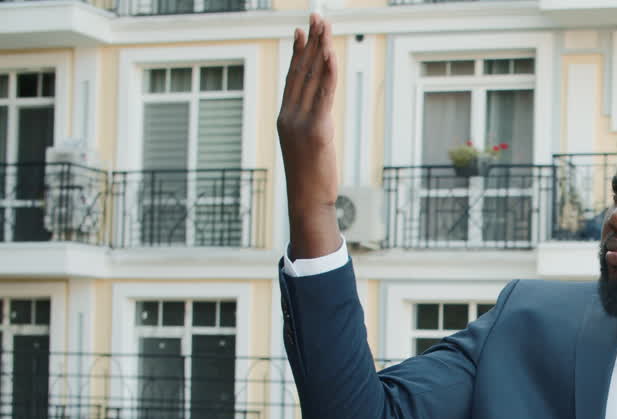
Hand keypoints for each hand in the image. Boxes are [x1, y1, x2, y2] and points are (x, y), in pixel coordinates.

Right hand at [277, 13, 341, 259]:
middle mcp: (290, 115)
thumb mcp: (307, 149)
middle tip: (316, 16)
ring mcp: (301, 121)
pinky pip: (324, 94)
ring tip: (325, 25)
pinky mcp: (318, 129)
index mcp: (285, 118)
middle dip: (311, 41)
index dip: (297, 52)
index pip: (292, 77)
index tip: (301, 30)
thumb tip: (319, 120)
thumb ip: (310, 128)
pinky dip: (328, 72)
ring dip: (321, 48)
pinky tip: (330, 53)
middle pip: (302, 71)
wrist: (307, 202)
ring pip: (313, 77)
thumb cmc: (310, 182)